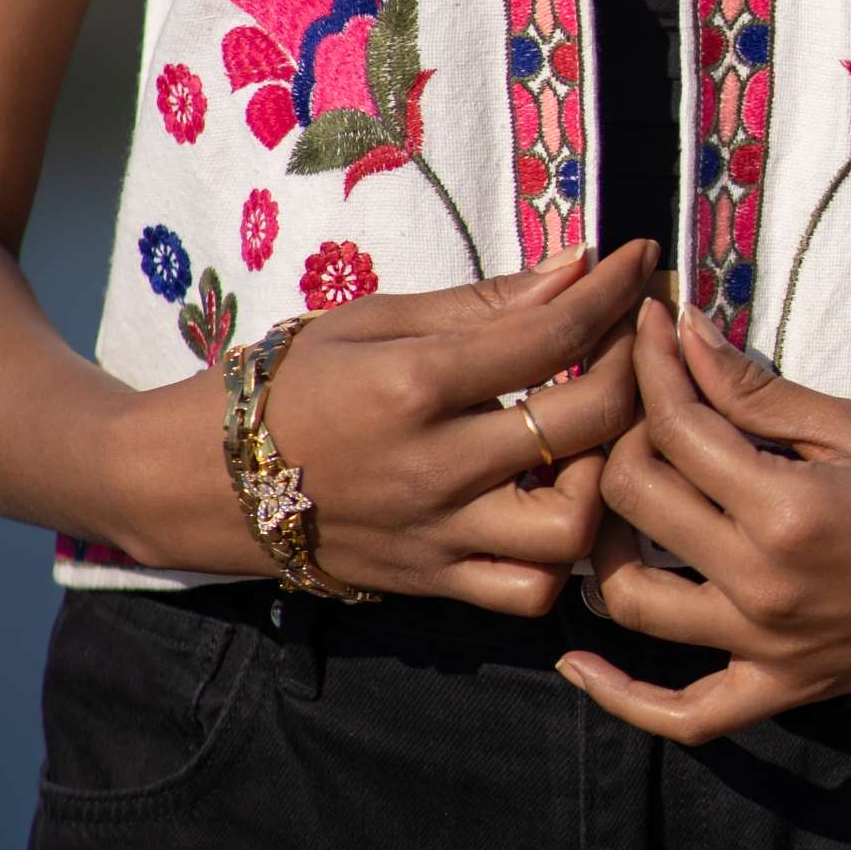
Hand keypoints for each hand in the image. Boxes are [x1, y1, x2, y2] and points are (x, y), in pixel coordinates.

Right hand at [109, 242, 653, 612]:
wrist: (205, 480)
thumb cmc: (291, 383)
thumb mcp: (374, 319)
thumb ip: (482, 303)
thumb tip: (577, 268)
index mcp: (415, 383)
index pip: (550, 332)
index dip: (613, 290)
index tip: (645, 258)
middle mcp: (436, 465)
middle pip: (583, 425)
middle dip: (636, 370)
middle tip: (642, 339)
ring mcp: (439, 534)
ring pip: (571, 529)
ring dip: (607, 477)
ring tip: (601, 436)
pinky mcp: (435, 583)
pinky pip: (529, 590)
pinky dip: (565, 555)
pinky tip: (566, 503)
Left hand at [560, 298, 850, 743]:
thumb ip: (757, 392)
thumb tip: (681, 334)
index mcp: (786, 508)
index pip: (677, 425)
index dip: (653, 363)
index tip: (648, 322)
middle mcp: (764, 586)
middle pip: (634, 501)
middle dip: (619, 433)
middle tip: (636, 397)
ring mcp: (771, 648)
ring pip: (632, 600)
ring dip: (601, 543)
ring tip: (610, 495)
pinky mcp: (788, 689)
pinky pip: (688, 715)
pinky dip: (625, 699)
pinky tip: (578, 666)